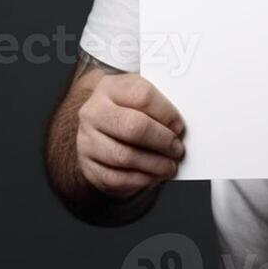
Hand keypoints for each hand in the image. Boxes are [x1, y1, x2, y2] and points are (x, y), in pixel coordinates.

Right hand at [75, 74, 185, 198]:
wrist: (99, 121)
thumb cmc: (127, 108)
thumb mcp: (141, 95)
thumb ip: (160, 105)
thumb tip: (180, 126)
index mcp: (111, 88)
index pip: (142, 96)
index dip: (166, 113)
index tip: (179, 126)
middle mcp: (94, 113)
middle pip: (133, 128)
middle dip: (162, 141)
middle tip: (177, 149)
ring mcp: (87, 140)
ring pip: (123, 156)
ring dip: (153, 165)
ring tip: (168, 166)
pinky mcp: (87, 165)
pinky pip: (115, 178)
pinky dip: (139, 180)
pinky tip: (152, 176)